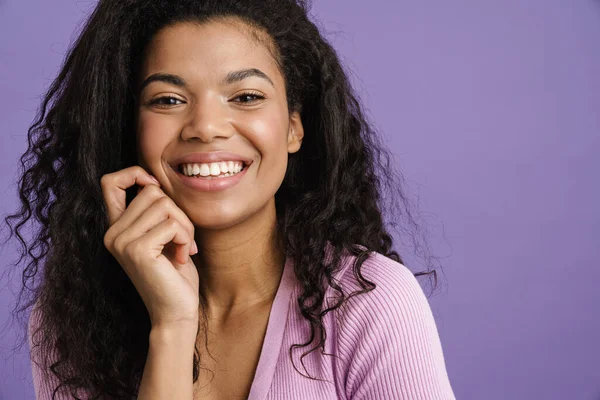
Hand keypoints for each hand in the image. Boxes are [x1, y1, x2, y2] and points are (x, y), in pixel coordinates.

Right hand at [101, 166, 199, 328]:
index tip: (156, 188)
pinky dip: (186, 239)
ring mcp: (122, 242)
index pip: (110, 182)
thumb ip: (156, 211)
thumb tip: (155, 182)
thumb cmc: (174, 274)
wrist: (176, 312)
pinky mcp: (137, 251)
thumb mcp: (164, 235)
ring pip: (165, 205)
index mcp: (116, 228)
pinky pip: (172, 225)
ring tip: (183, 248)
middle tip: (183, 238)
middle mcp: (112, 233)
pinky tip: (181, 258)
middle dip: (178, 212)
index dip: (134, 174)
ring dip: (185, 226)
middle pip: (152, 192)